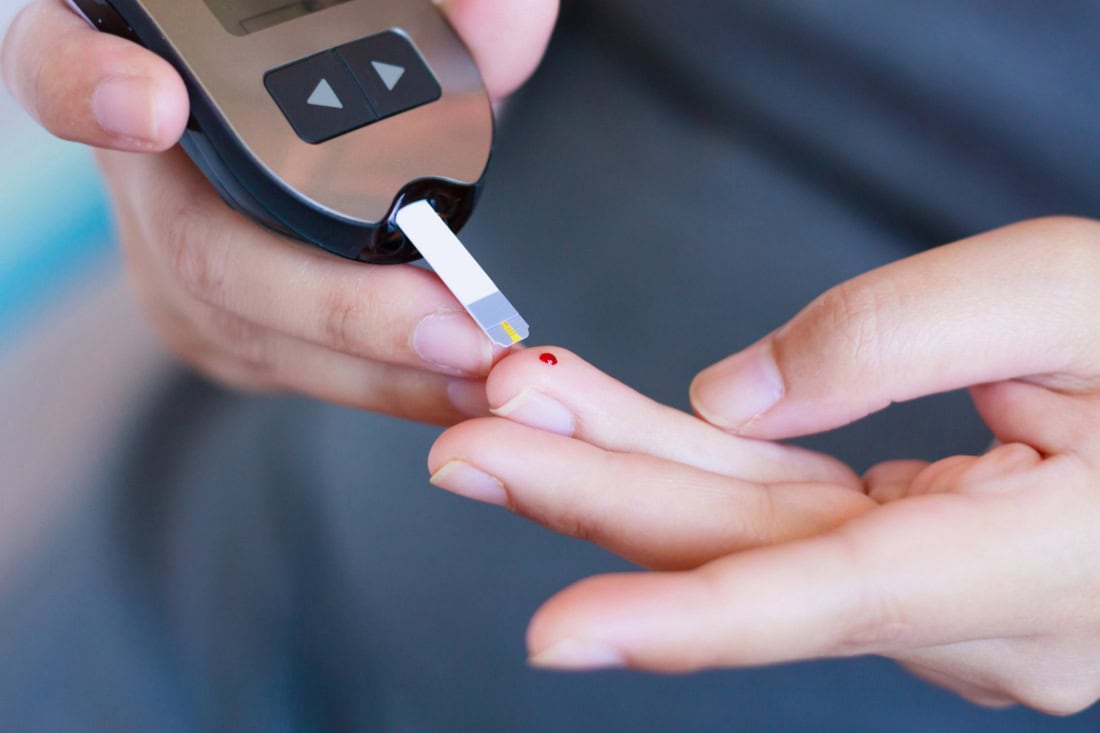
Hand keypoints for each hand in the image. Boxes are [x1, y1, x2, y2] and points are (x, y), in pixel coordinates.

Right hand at [1, 0, 557, 423]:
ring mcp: (167, 253)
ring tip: (480, 371)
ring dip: (372, 364)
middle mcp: (140, 166)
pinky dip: (375, 381)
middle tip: (450, 329)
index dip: (91, 84)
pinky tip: (450, 388)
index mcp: (146, 54)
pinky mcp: (212, 318)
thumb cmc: (348, 63)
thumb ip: (451, 7)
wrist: (334, 126)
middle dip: (338, 305)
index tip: (154, 104)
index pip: (61, 58)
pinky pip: (278, 362)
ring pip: (242, 327)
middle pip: (197, 246)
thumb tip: (506, 13)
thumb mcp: (391, 19)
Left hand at [432, 218, 1099, 714]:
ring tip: (525, 411)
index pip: (827, 598)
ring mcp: (947, 604)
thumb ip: (892, 339)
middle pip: (752, 558)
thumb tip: (732, 397)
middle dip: (602, 493)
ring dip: (636, 469)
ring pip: (757, 539)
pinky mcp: (923, 569)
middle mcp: (978, 619)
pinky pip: (792, 524)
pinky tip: (620, 426)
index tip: (559, 634)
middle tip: (476, 444)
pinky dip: (704, 470)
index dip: (686, 618)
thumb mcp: (1066, 298)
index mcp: (1032, 564)